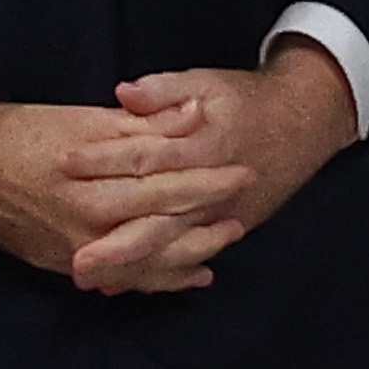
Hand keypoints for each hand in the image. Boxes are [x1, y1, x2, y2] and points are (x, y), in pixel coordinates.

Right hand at [0, 94, 249, 293]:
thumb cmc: (24, 132)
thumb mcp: (85, 120)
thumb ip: (144, 123)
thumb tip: (197, 115)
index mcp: (93, 181)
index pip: (164, 185)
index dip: (208, 181)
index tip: (243, 174)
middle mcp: (85, 223)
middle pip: (160, 227)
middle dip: (206, 223)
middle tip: (243, 216)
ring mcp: (72, 250)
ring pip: (144, 262)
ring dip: (188, 257)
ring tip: (224, 246)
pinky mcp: (61, 265)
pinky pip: (119, 277)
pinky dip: (155, 279)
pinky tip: (188, 277)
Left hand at [86, 43, 361, 290]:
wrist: (304, 124)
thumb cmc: (246, 102)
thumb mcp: (207, 83)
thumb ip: (165, 90)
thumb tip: (125, 93)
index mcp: (205, 147)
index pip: (147, 158)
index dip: (104, 161)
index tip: (63, 165)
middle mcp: (213, 190)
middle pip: (159, 222)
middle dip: (116, 244)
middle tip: (75, 259)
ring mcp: (222, 214)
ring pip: (172, 248)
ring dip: (130, 266)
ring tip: (86, 278)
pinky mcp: (226, 228)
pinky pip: (187, 258)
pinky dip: (154, 275)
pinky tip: (119, 284)